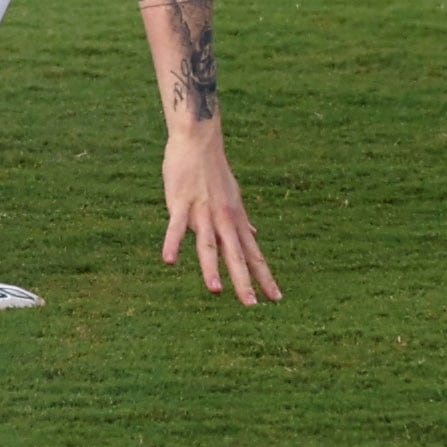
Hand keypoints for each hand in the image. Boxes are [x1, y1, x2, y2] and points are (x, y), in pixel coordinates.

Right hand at [161, 125, 280, 303]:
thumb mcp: (234, 198)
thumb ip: (242, 221)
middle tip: (252, 305)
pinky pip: (176, 226)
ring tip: (215, 290)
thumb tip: (253, 236)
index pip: (253, 254)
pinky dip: (173, 243)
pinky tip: (169, 261)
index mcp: (236, 220)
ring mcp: (202, 211)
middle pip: (235, 255)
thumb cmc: (214, 170)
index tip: (277, 299)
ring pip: (208, 243)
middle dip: (243, 281)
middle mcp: (223, 219)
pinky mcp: (181, 203)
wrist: (199, 140)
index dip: (264, 276)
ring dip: (211, 267)